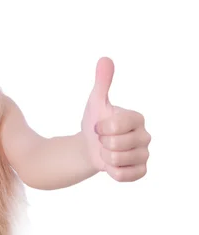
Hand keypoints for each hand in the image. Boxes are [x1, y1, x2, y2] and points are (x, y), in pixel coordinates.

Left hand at [81, 57, 150, 181]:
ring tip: (106, 150)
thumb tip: (105, 59)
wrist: (90, 146)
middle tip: (102, 139)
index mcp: (137, 118)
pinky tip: (111, 164)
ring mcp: (144, 155)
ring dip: (104, 157)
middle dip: (101, 143)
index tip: (99, 126)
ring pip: (117, 160)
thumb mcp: (95, 101)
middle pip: (115, 144)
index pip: (116, 125)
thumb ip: (102, 82)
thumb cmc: (95, 122)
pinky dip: (111, 171)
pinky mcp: (140, 171)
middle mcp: (145, 136)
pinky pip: (123, 176)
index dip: (101, 127)